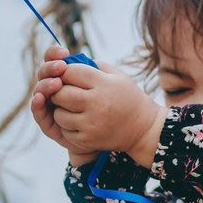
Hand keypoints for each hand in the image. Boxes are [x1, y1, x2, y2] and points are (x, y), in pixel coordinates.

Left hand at [36, 47, 165, 164]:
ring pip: (59, 114)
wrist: (144, 128)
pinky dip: (67, 125)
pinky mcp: (88, 140)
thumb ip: (92, 66)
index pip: (69, 72)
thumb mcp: (117, 75)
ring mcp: (92, 124)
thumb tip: (66, 63)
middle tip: (65, 92)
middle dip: (58, 91)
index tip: (68, 76)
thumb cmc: (127, 97)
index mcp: (104, 84)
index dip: (64, 72)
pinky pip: (64, 130)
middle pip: (60, 94)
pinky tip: (79, 121)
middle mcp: (97, 103)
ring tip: (72, 108)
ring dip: (61, 109)